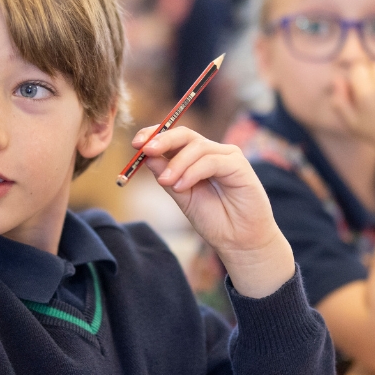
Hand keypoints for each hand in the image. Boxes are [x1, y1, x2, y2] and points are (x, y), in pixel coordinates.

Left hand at [133, 125, 293, 297]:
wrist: (239, 240)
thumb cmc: (213, 219)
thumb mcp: (181, 196)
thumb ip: (166, 176)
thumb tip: (146, 156)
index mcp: (197, 158)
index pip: (175, 137)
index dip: (155, 135)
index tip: (135, 144)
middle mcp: (213, 152)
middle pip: (185, 134)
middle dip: (163, 140)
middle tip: (146, 151)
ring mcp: (227, 157)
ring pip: (197, 147)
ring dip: (176, 164)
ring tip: (166, 182)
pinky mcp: (240, 165)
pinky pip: (211, 161)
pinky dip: (192, 172)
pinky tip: (182, 186)